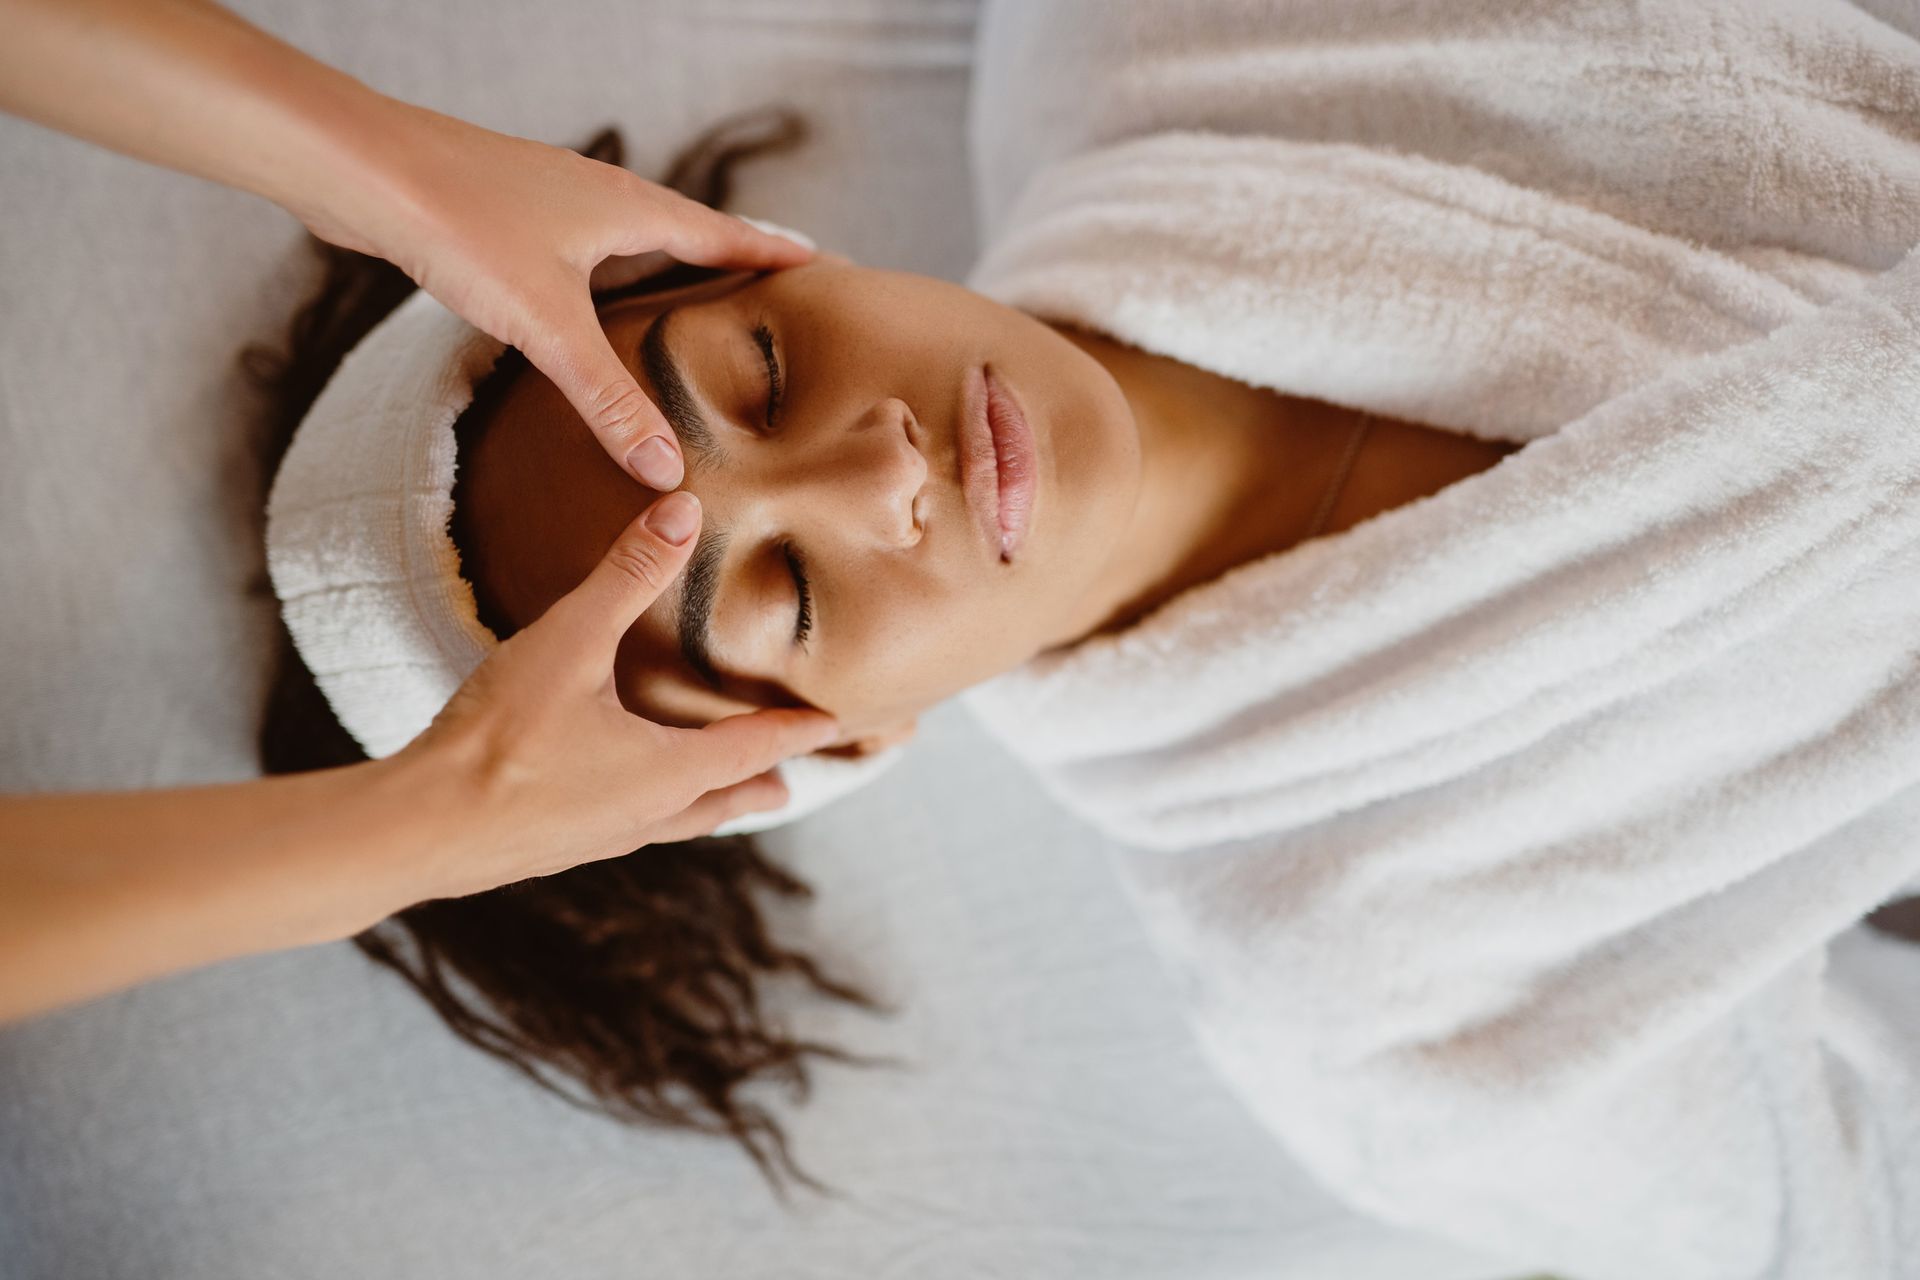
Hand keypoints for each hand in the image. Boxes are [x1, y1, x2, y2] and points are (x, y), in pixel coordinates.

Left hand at [295, 97, 812, 489]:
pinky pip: (578, 245)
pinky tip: (583, 305)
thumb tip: (666, 469)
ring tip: (688, 304)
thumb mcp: (548, 327)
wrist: (360, 170)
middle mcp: (597, 193)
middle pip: (682, 229)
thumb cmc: (459, 227)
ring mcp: (548, 198)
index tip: (818, 265)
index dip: (770, 254)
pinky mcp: (504, 212)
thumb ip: (608, 401)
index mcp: (628, 207)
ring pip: (626, 236)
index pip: (723, 234)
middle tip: (764, 291)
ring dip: (662, 266)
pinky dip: (604, 274)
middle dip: (726, 261)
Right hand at [398, 490, 839, 900]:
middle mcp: (647, 816)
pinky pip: (626, 830)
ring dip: (706, 806)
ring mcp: (601, 841)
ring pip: (676, 823)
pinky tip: (619, 802)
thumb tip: (683, 509)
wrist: (417, 831)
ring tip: (720, 798)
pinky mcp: (556, 849)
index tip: (838, 726)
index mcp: (669, 774)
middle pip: (723, 801)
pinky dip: (651, 814)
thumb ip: (626, 574)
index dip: (798, 731)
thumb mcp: (569, 643)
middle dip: (759, 785)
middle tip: (789, 783)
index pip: (755, 747)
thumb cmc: (499, 741)